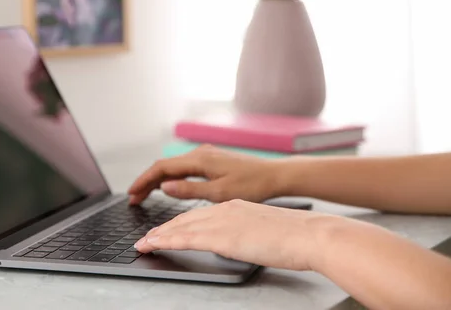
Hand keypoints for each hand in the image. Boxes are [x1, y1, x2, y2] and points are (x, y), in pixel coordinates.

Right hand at [128, 145, 286, 204]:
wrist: (275, 175)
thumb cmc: (252, 185)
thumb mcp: (218, 193)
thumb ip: (189, 190)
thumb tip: (164, 187)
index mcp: (199, 160)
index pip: (162, 168)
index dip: (144, 181)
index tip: (131, 193)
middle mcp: (200, 153)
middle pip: (164, 166)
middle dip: (146, 182)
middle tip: (133, 199)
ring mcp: (205, 155)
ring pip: (173, 167)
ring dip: (157, 181)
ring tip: (144, 196)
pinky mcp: (211, 160)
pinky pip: (183, 168)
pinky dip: (170, 178)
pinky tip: (166, 187)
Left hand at [134, 199, 333, 270]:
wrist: (308, 235)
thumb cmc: (295, 236)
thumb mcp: (264, 229)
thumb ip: (246, 232)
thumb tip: (239, 241)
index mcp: (235, 207)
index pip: (200, 215)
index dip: (180, 223)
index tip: (168, 230)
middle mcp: (225, 209)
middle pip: (185, 218)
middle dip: (164, 228)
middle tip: (148, 237)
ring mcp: (222, 221)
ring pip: (181, 226)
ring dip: (159, 235)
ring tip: (144, 243)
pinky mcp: (221, 236)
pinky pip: (186, 237)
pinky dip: (166, 241)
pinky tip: (154, 244)